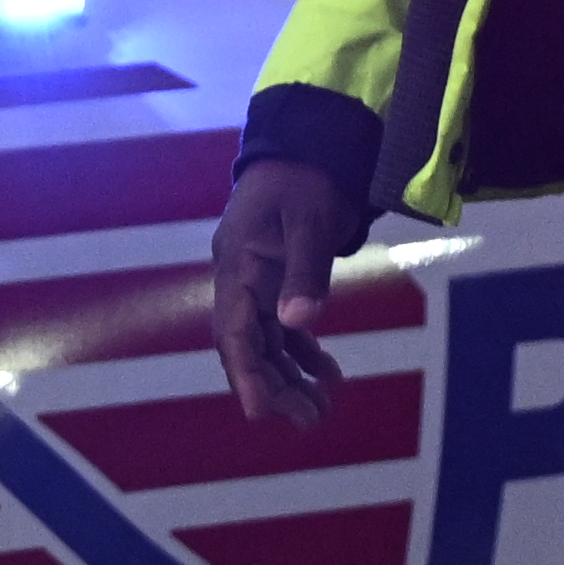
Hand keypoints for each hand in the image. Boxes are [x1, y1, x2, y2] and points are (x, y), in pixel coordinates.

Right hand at [208, 155, 367, 427]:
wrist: (308, 144)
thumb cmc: (304, 177)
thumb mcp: (309, 220)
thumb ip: (305, 271)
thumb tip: (299, 324)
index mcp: (237, 266)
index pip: (234, 332)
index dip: (245, 375)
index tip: (261, 413)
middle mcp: (240, 280)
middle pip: (249, 346)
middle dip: (274, 386)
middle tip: (310, 420)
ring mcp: (257, 282)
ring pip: (267, 342)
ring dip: (290, 376)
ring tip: (320, 410)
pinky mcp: (277, 280)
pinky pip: (285, 328)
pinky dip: (304, 354)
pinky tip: (329, 375)